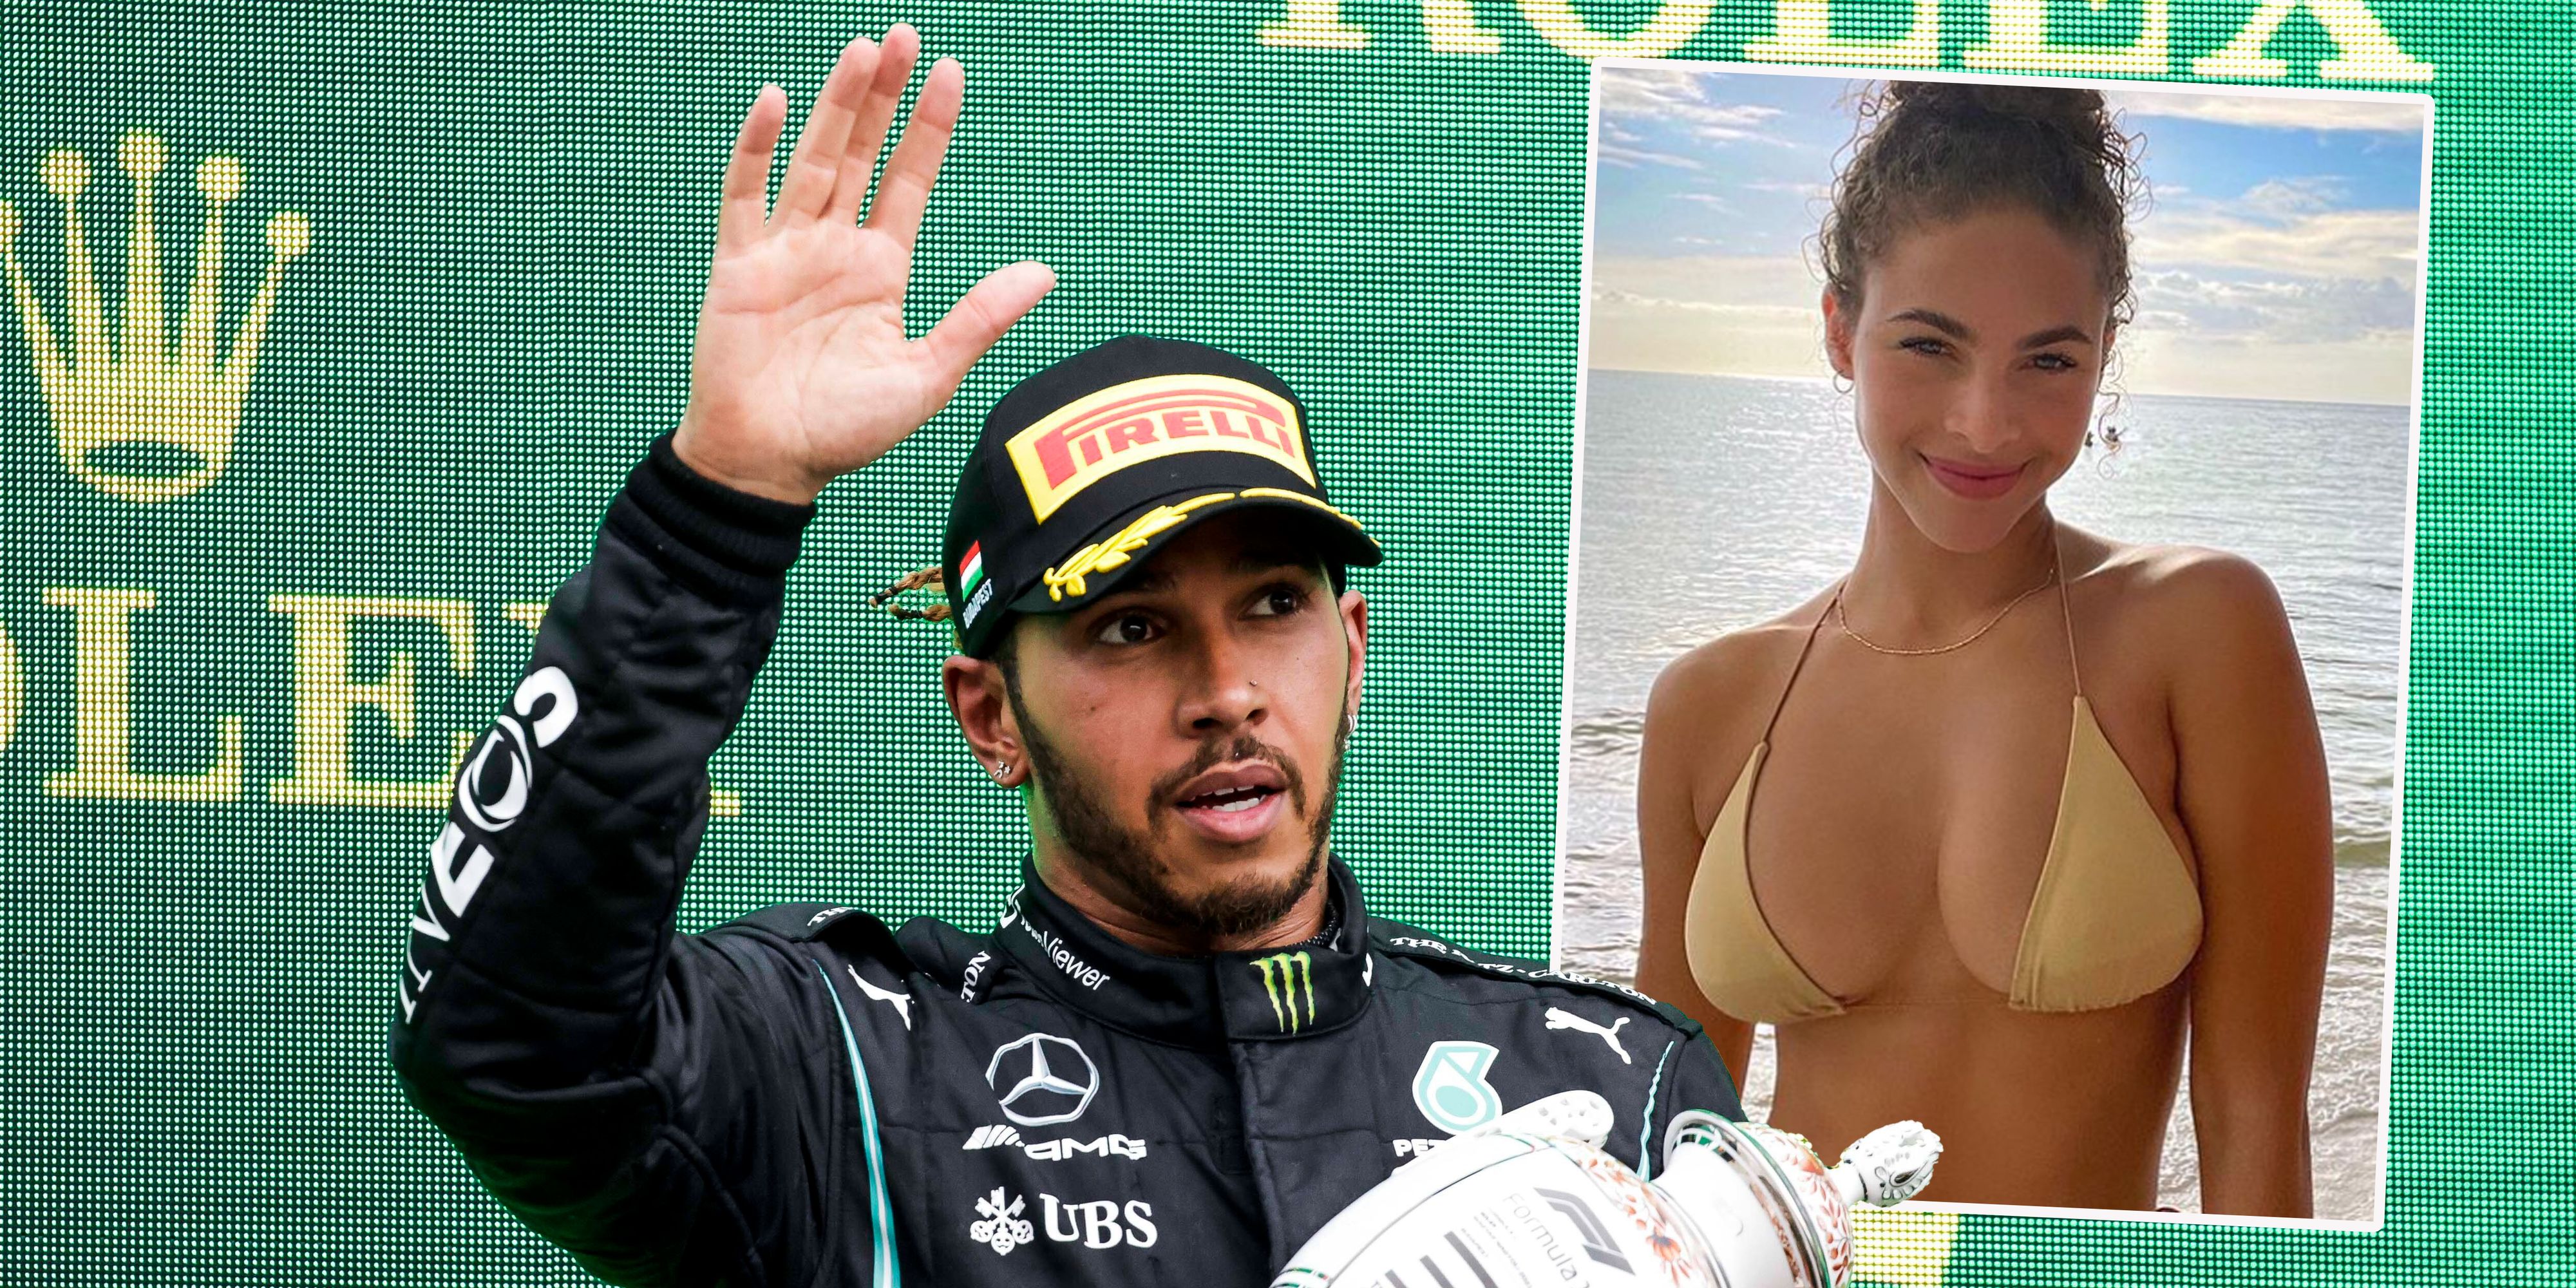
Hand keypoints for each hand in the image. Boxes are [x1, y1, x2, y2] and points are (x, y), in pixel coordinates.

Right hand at [673, 25, 1054, 503]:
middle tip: (905, 34)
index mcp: (881, 270)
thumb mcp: (929, 374)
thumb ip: (980, 319)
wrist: (771, 466)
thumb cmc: (846, 431)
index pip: (909, 180)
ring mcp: (785, 251)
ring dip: (837, 105)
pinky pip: (746, 194)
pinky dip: (759, 148)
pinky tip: (779, 102)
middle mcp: (835, 248)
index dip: (928, 128)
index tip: (950, 73)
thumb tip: (1045, 272)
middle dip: (883, 96)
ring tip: (863, 50)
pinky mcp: (739, 265)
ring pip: (815, 160)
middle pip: (863, 154)